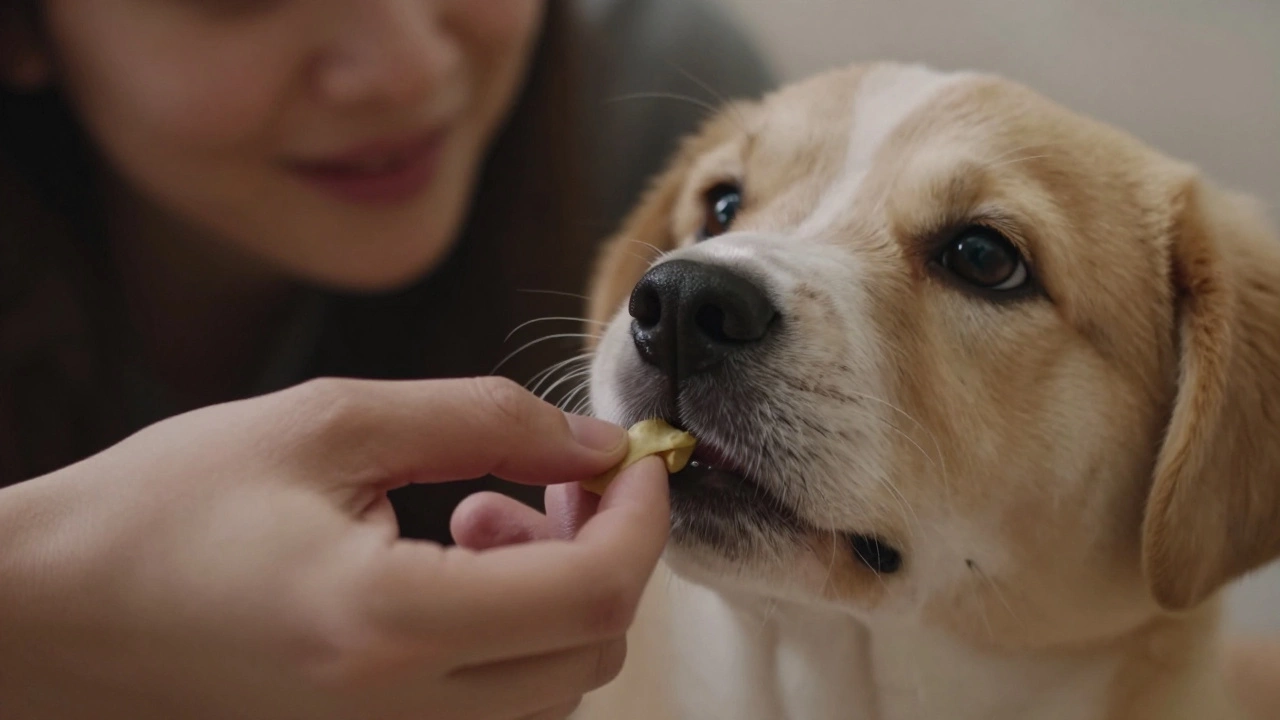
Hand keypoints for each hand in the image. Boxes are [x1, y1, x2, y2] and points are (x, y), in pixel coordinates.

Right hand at [0, 377, 669, 719]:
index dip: (641, 517)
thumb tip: (590, 441)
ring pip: (551, 687)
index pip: (593, 593)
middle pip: (589, 651)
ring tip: (484, 512)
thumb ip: (480, 421)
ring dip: (556, 592)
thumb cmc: (168, 507)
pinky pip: (495, 704)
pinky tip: (452, 563)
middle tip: (554, 474)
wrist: (54, 613)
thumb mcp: (331, 423)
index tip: (633, 457)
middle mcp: (400, 713)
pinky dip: (511, 632)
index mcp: (389, 623)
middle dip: (605, 550)